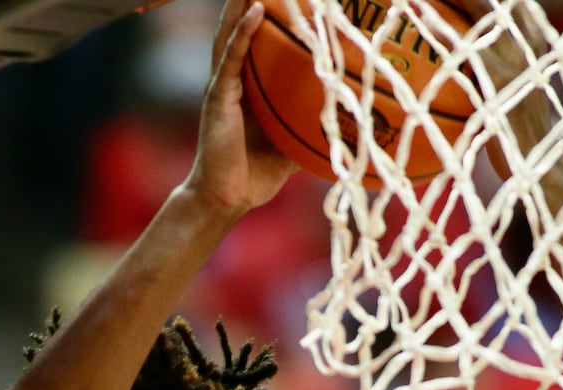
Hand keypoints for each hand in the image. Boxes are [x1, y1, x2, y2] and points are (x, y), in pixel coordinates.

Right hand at [185, 0, 297, 215]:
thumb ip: (308, 125)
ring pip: (232, 33)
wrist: (227, 198)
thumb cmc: (255, 174)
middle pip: (242, 29)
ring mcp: (223, 85)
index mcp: (248, 89)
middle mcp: (233, 80)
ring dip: (243, 3)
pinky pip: (231, 58)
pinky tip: (254, 9)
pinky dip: (242, 33)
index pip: (258, 44)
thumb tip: (345, 120)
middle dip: (251, 0)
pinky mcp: (218, 96)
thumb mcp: (291, 144)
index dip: (268, 18)